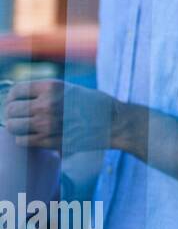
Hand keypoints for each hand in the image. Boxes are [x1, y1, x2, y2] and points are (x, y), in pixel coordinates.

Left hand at [1, 79, 118, 154]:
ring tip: (26, 127)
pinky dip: (25, 139)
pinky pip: (22, 141)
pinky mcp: (50, 141)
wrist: (115, 123)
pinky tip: (35, 137)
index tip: (17, 103)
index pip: (16, 91)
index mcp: (52, 87)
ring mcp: (47, 124)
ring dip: (17, 127)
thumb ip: (46, 93)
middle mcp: (47, 104)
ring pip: (13, 126)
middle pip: (10, 110)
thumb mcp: (70, 89)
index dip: (13, 98)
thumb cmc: (95, 105)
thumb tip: (18, 99)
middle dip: (13, 114)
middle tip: (21, 117)